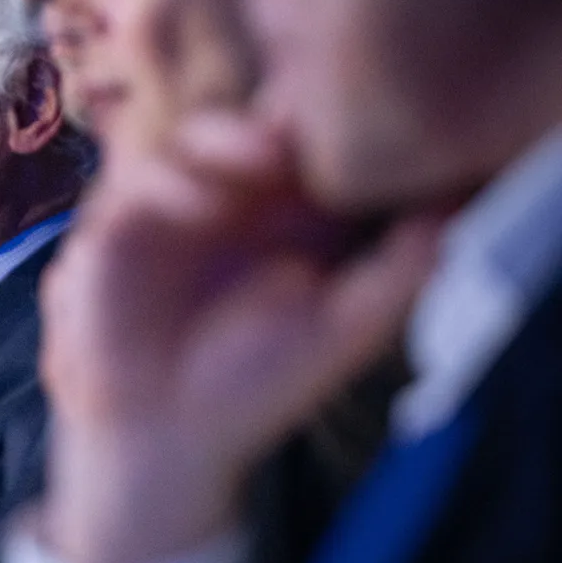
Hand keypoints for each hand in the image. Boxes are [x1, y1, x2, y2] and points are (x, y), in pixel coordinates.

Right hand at [37, 112, 444, 562]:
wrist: (167, 439)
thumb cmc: (255, 390)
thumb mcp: (346, 331)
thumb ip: (399, 272)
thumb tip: (452, 210)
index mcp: (280, 218)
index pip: (298, 146)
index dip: (317, 126)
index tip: (345, 131)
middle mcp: (221, 205)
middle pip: (237, 129)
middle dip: (264, 124)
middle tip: (292, 137)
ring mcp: (163, 215)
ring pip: (182, 144)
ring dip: (219, 143)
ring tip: (258, 160)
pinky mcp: (111, 234)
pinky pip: (129, 189)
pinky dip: (166, 188)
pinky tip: (201, 209)